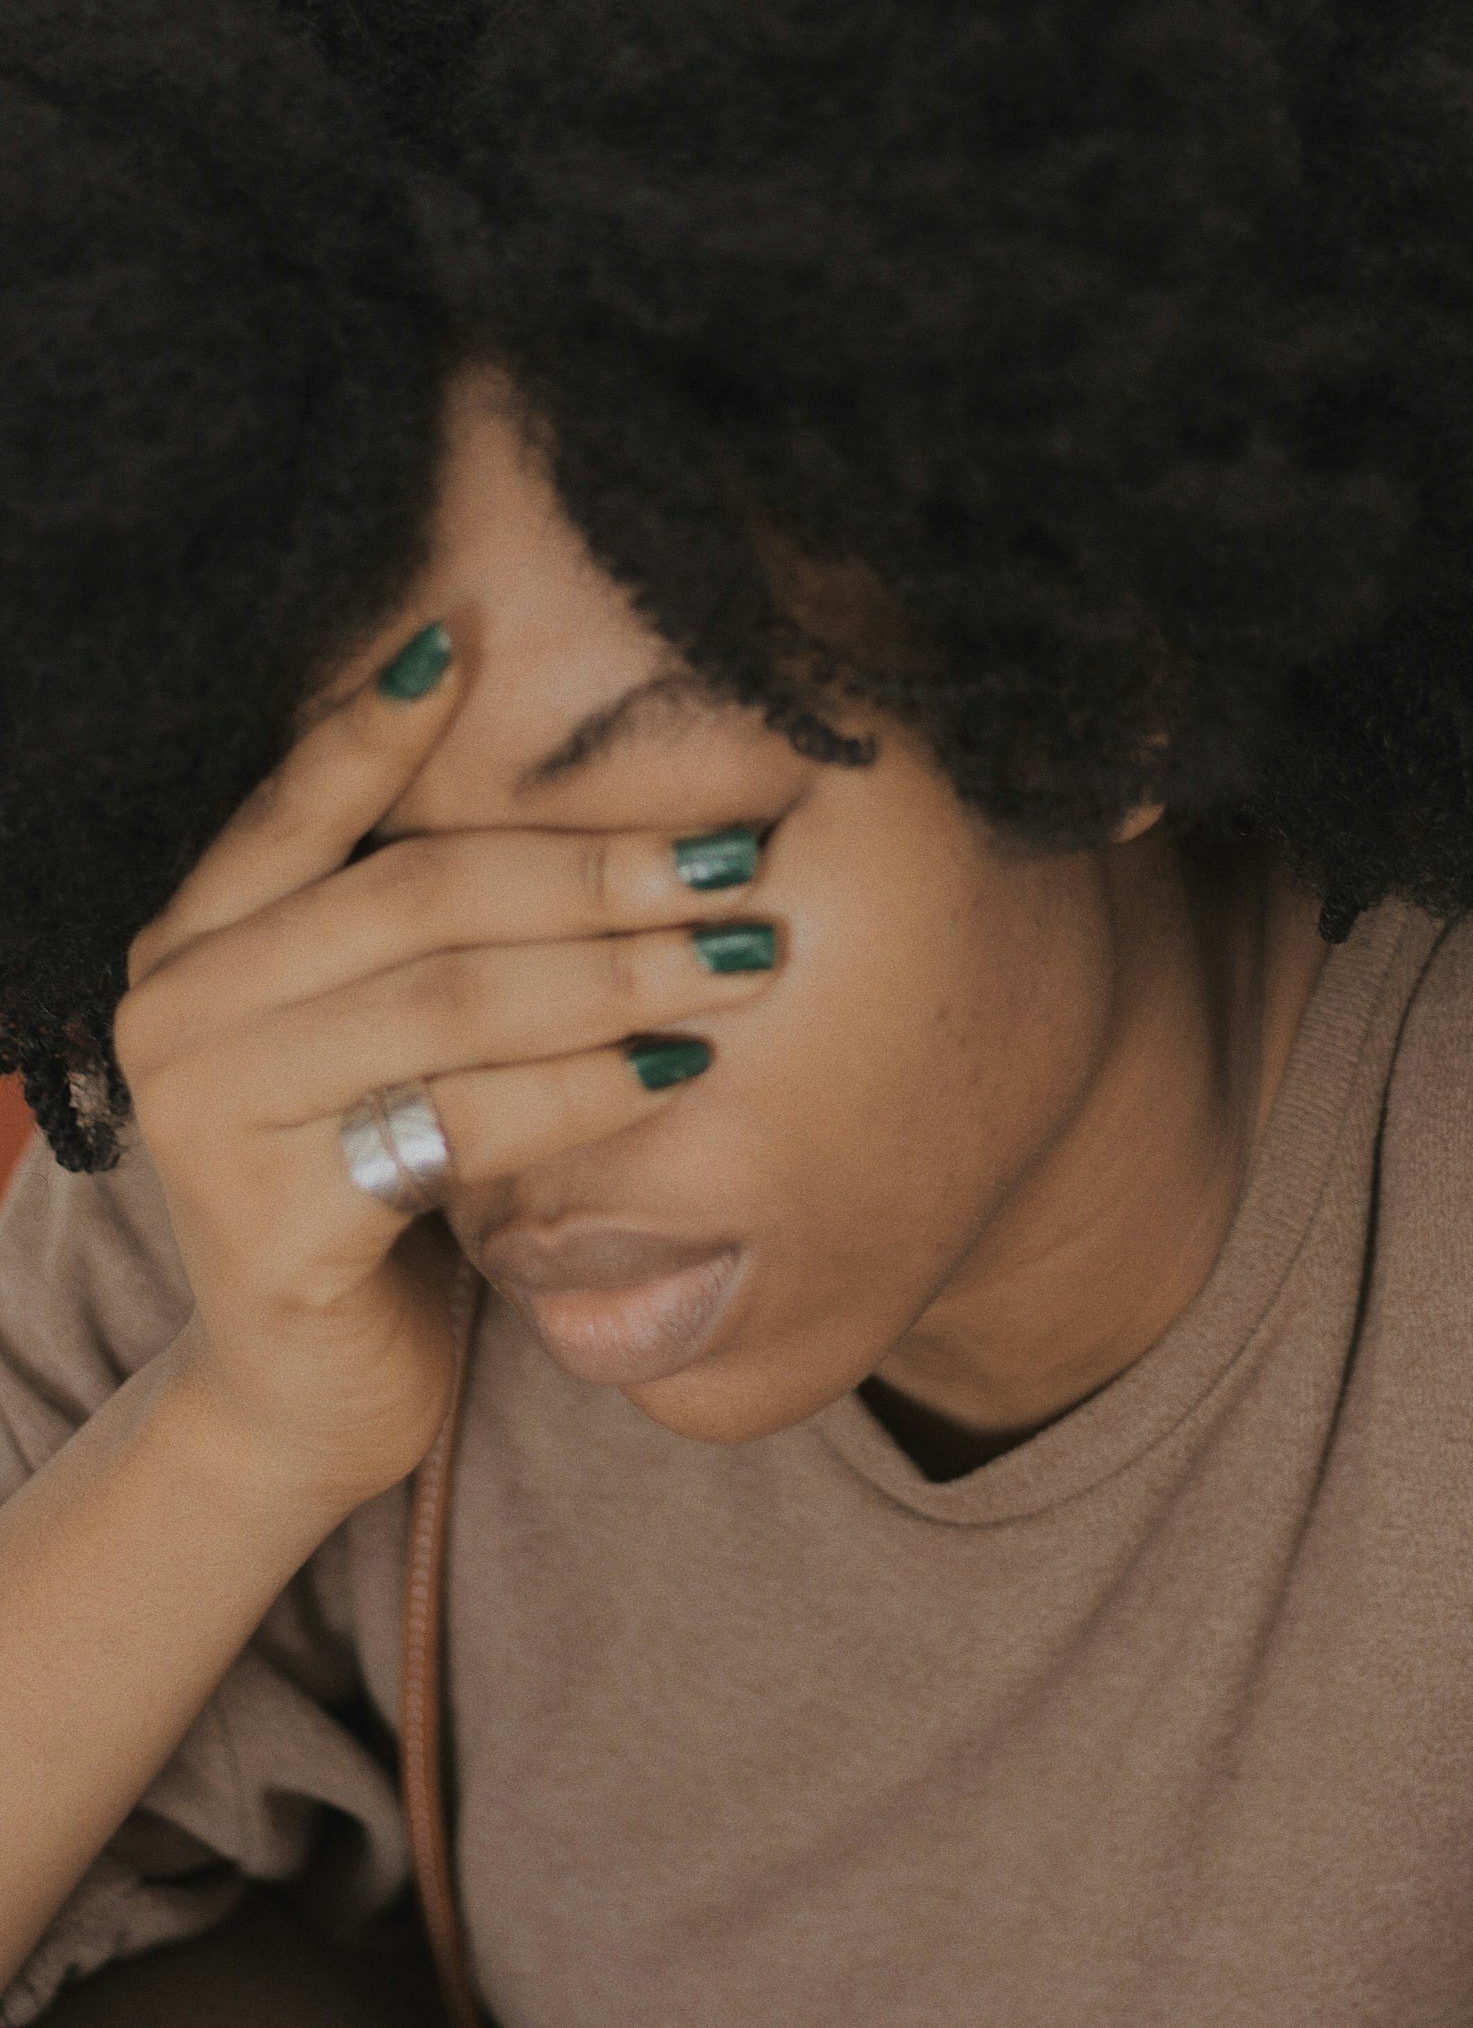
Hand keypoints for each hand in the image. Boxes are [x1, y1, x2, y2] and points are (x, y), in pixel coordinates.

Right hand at [114, 626, 777, 1518]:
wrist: (303, 1393)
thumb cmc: (367, 1178)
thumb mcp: (366, 1034)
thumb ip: (408, 925)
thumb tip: (578, 781)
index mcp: (191, 939)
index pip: (298, 801)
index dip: (384, 722)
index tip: (479, 634)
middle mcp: (176, 1012)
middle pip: (414, 896)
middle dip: (593, 869)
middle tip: (731, 857)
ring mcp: (210, 1120)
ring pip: (449, 1002)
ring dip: (617, 971)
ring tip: (741, 954)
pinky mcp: (274, 1227)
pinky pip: (466, 1124)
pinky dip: (589, 1089)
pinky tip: (683, 1067)